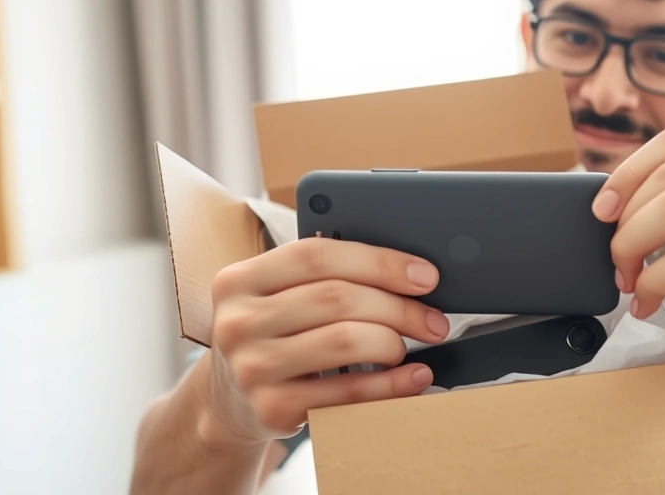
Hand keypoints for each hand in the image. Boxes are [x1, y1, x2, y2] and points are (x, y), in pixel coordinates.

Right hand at [202, 237, 450, 444]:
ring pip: (344, 340)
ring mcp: (252, 368)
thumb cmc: (274, 336)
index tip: (424, 275)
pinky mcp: (272, 409)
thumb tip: (409, 273)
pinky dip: (390, 385)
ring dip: (393, 342)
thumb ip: (324, 277)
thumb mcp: (278, 297)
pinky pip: (347, 393)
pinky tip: (412, 377)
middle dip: (398, 307)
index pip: (316, 256)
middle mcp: (238, 322)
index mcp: (239, 279)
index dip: (378, 262)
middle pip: (337, 298)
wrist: (230, 400)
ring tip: (412, 346)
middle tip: (433, 319)